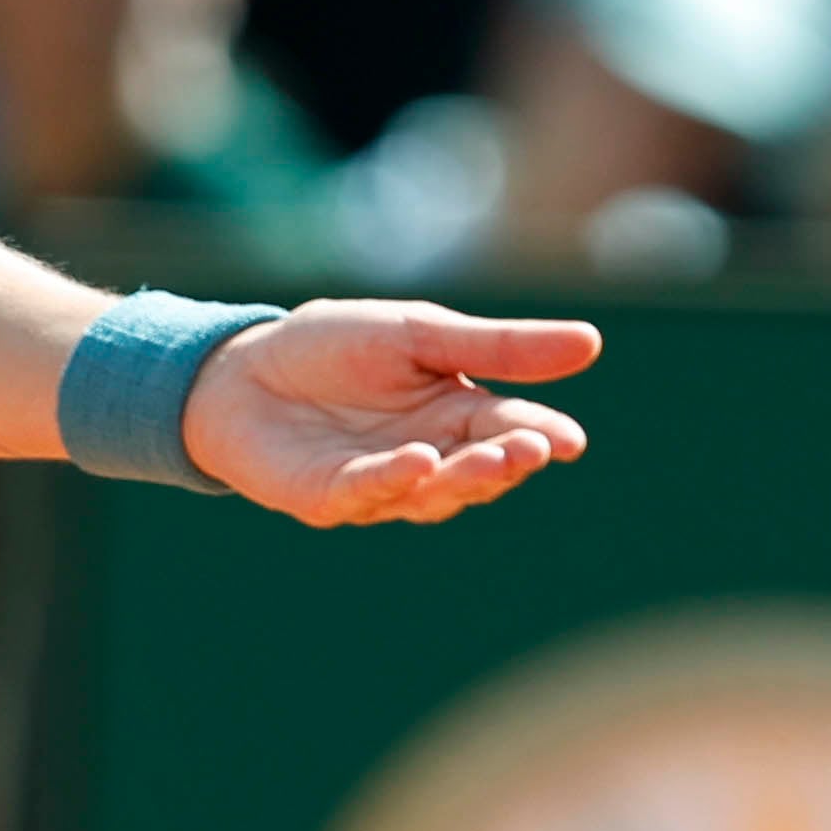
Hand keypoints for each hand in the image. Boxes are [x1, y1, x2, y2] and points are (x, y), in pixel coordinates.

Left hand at [180, 300, 601, 526]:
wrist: (239, 366)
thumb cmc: (331, 348)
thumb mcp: (415, 333)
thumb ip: (494, 346)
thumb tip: (591, 342)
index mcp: (455, 414)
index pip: (509, 426)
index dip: (540, 434)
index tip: (569, 439)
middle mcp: (428, 457)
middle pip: (480, 467)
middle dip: (508, 459)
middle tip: (534, 446)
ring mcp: (382, 484)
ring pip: (435, 492)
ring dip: (465, 477)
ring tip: (492, 456)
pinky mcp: (331, 497)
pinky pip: (369, 493)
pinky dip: (395, 480)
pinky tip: (417, 460)